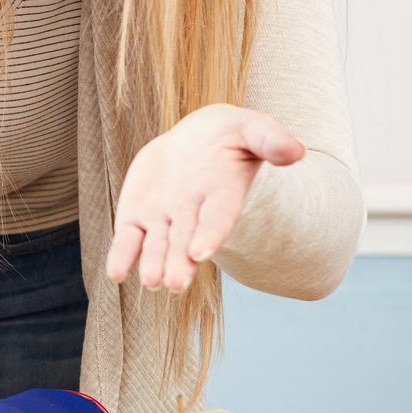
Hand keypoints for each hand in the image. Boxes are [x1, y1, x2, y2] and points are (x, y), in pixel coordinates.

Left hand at [106, 104, 305, 292]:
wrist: (197, 140)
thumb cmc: (230, 135)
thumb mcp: (251, 129)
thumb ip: (270, 140)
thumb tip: (296, 152)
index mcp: (223, 196)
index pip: (218, 219)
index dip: (210, 235)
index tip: (201, 252)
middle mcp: (193, 214)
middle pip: (186, 241)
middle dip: (180, 262)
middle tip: (175, 283)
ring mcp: (164, 218)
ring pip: (157, 246)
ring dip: (153, 264)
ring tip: (151, 282)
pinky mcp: (138, 215)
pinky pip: (128, 239)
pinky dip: (121, 256)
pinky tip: (114, 274)